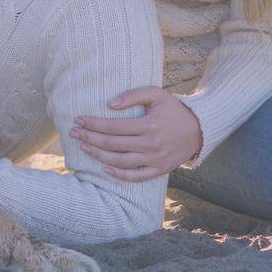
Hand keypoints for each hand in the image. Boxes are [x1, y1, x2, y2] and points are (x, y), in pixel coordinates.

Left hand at [71, 86, 202, 180]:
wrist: (198, 130)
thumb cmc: (173, 110)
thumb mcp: (157, 94)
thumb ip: (133, 95)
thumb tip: (110, 104)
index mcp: (148, 125)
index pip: (113, 127)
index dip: (93, 124)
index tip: (78, 119)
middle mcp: (150, 144)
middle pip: (112, 145)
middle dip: (89, 138)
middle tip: (73, 133)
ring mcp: (154, 160)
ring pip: (120, 162)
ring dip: (98, 155)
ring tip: (84, 147)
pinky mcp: (159, 170)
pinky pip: (136, 176)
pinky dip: (119, 175)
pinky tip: (105, 168)